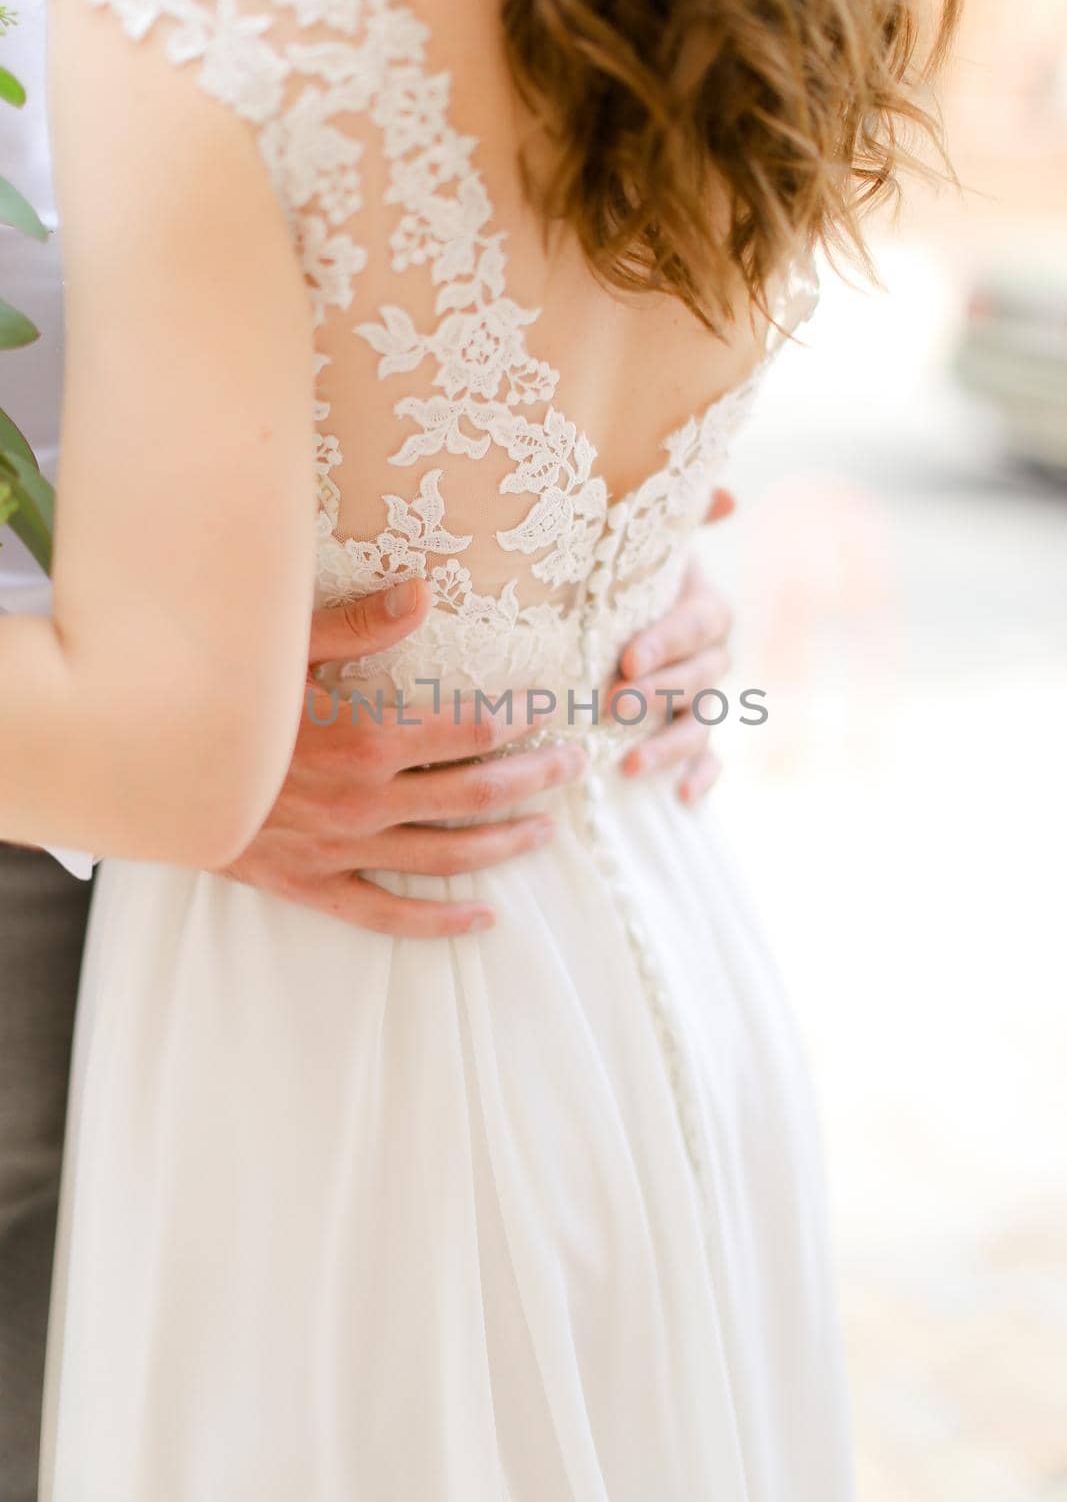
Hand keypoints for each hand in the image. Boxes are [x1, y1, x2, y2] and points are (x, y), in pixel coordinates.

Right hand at [218, 578, 587, 937]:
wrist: (150, 777)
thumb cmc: (218, 703)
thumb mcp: (281, 648)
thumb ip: (358, 623)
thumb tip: (423, 590)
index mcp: (368, 739)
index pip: (470, 731)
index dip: (519, 720)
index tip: (553, 710)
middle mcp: (368, 802)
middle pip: (476, 794)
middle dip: (534, 778)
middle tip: (574, 767)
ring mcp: (344, 851)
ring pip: (448, 856)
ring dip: (506, 843)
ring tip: (549, 831)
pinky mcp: (315, 887)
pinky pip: (389, 914)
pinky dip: (441, 923)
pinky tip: (484, 919)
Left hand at [606, 488, 734, 803]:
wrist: (605, 613)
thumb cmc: (623, 576)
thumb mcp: (643, 544)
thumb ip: (683, 513)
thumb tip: (728, 493)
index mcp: (703, 607)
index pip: (697, 625)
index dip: (668, 642)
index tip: (627, 659)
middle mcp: (710, 655)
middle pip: (700, 678)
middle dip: (660, 694)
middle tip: (615, 706)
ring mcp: (702, 699)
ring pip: (701, 723)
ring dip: (672, 746)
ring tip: (632, 765)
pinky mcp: (692, 737)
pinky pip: (709, 760)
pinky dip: (701, 779)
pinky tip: (681, 798)